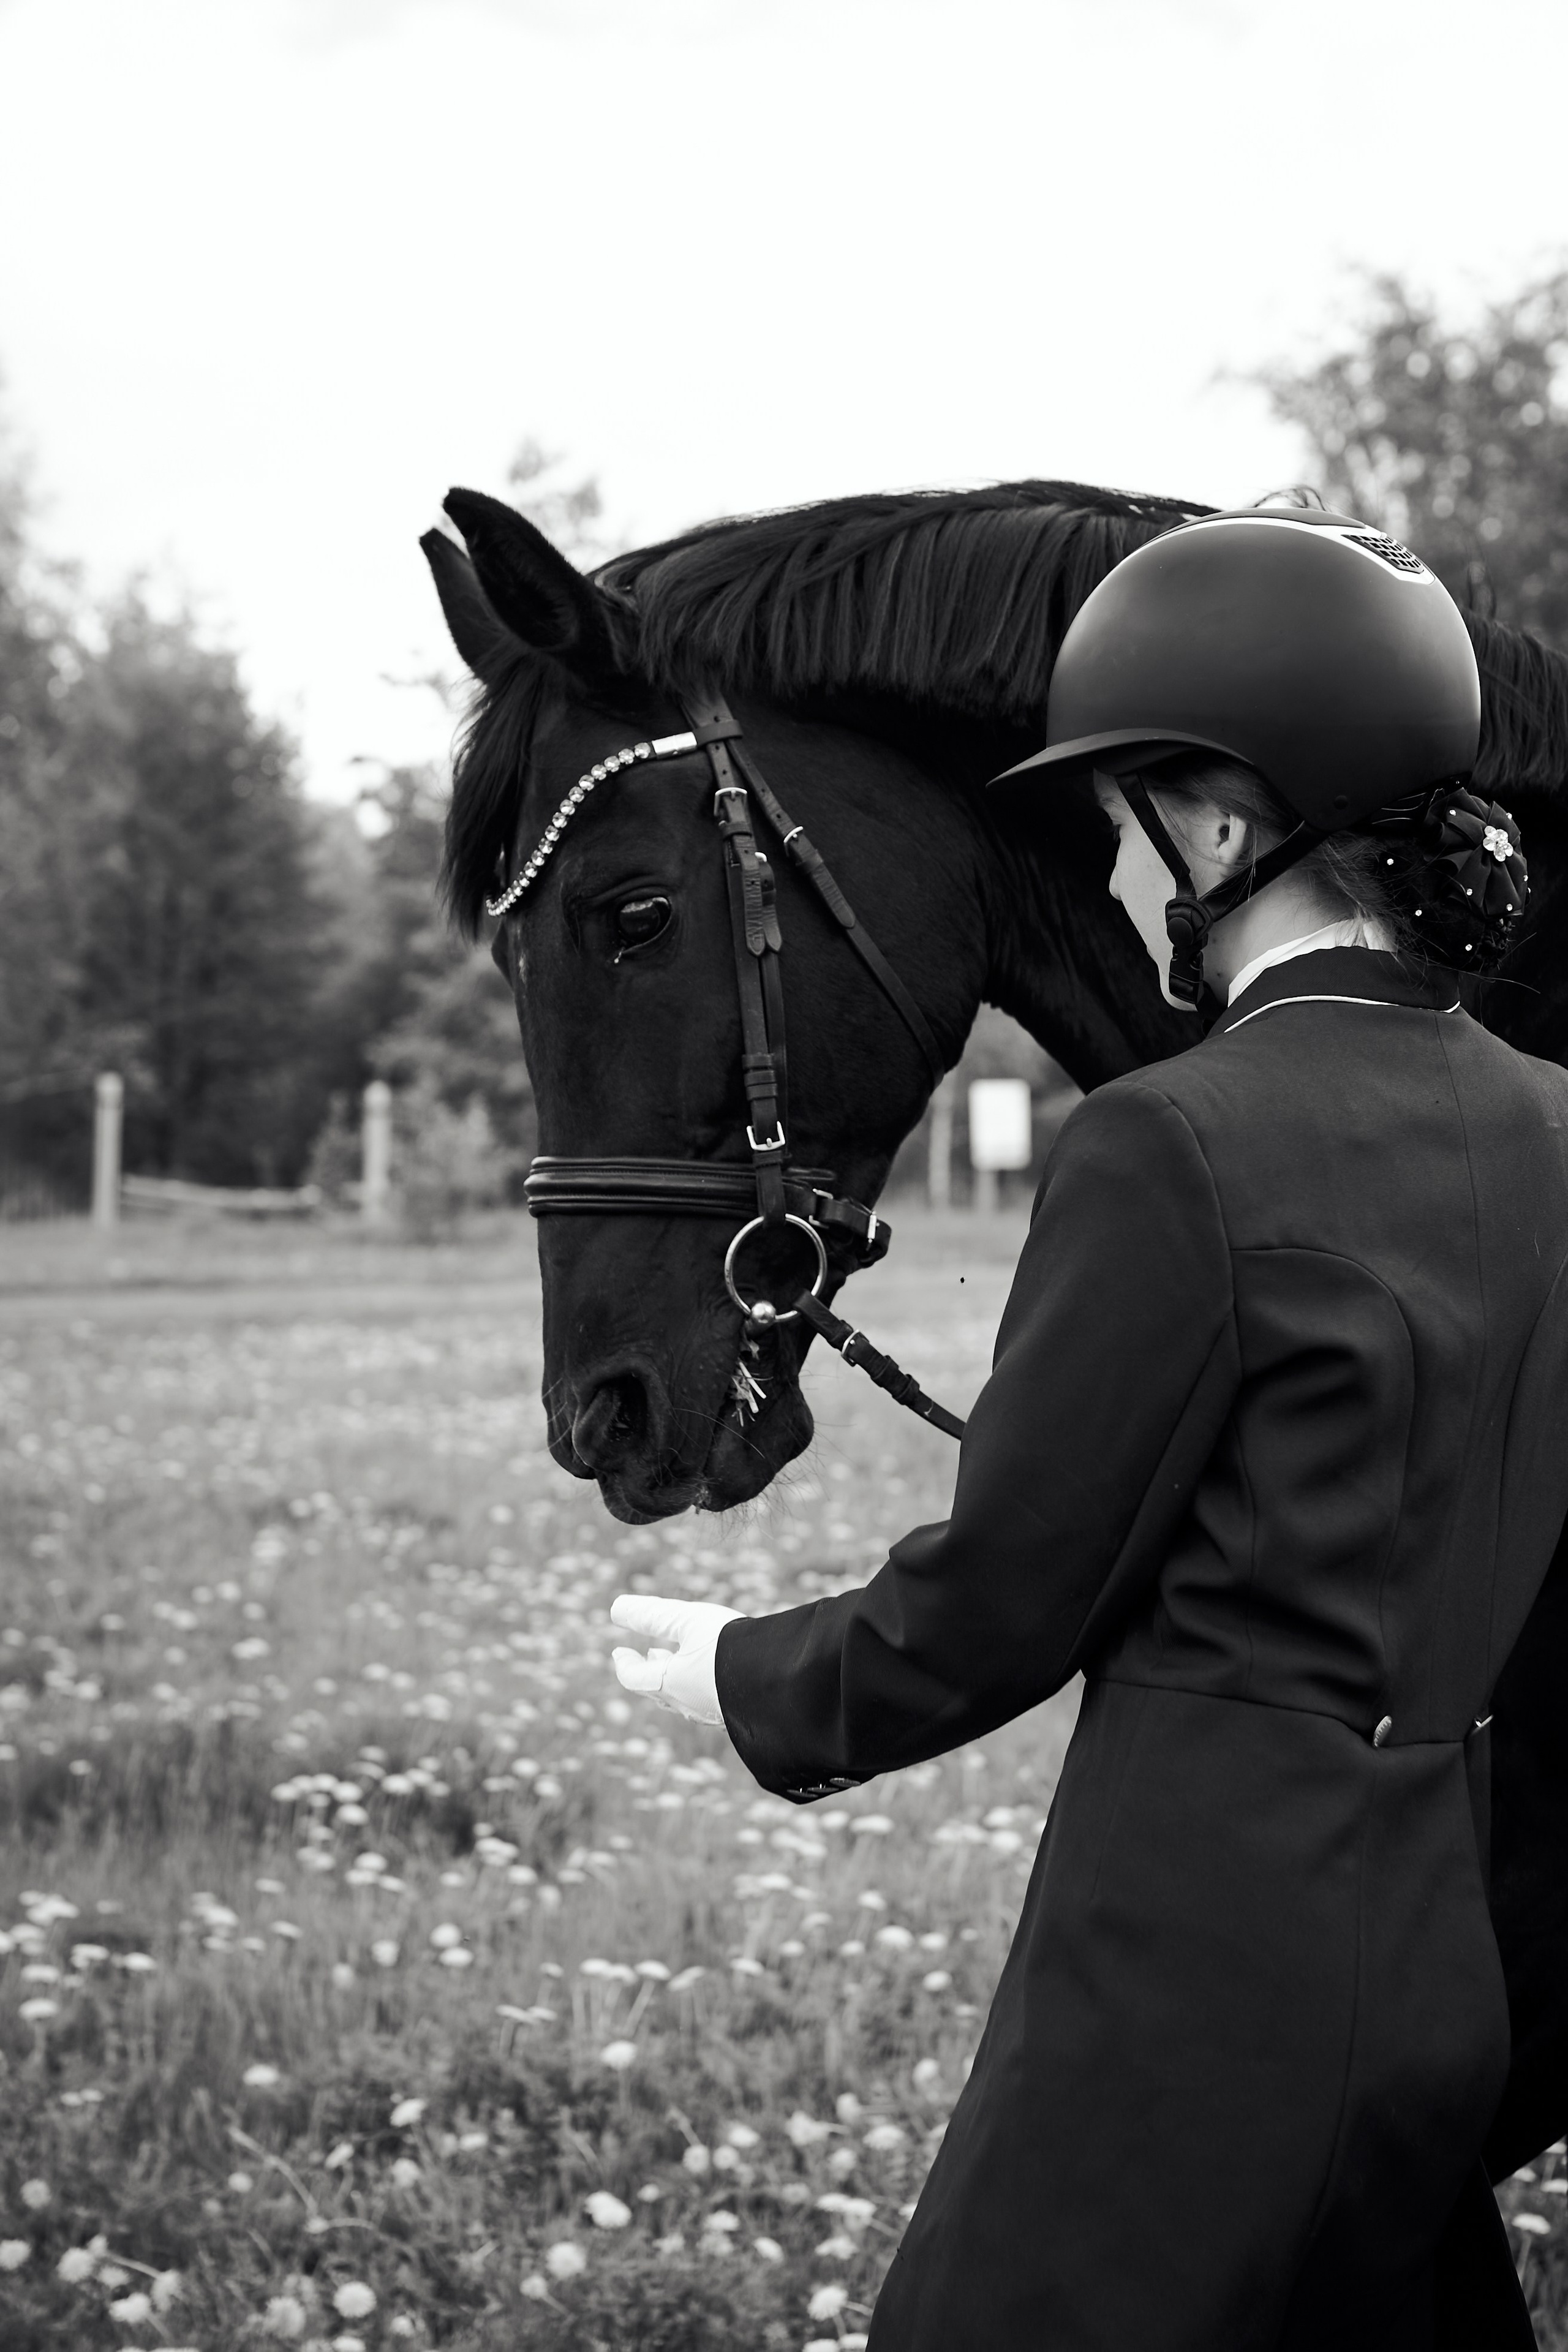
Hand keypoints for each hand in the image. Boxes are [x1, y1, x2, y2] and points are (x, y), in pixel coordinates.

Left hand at [609, 1594, 744, 1727]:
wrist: (783, 1679)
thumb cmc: (729, 1646)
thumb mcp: (688, 1621)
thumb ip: (652, 1615)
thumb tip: (615, 1608)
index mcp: (669, 1684)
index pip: (634, 1677)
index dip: (624, 1663)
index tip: (619, 1651)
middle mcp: (687, 1704)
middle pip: (657, 1690)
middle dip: (650, 1671)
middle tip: (648, 1655)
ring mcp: (713, 1714)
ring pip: (684, 1699)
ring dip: (674, 1680)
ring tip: (677, 1664)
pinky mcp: (738, 1717)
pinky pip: (710, 1703)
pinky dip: (700, 1688)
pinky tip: (715, 1679)